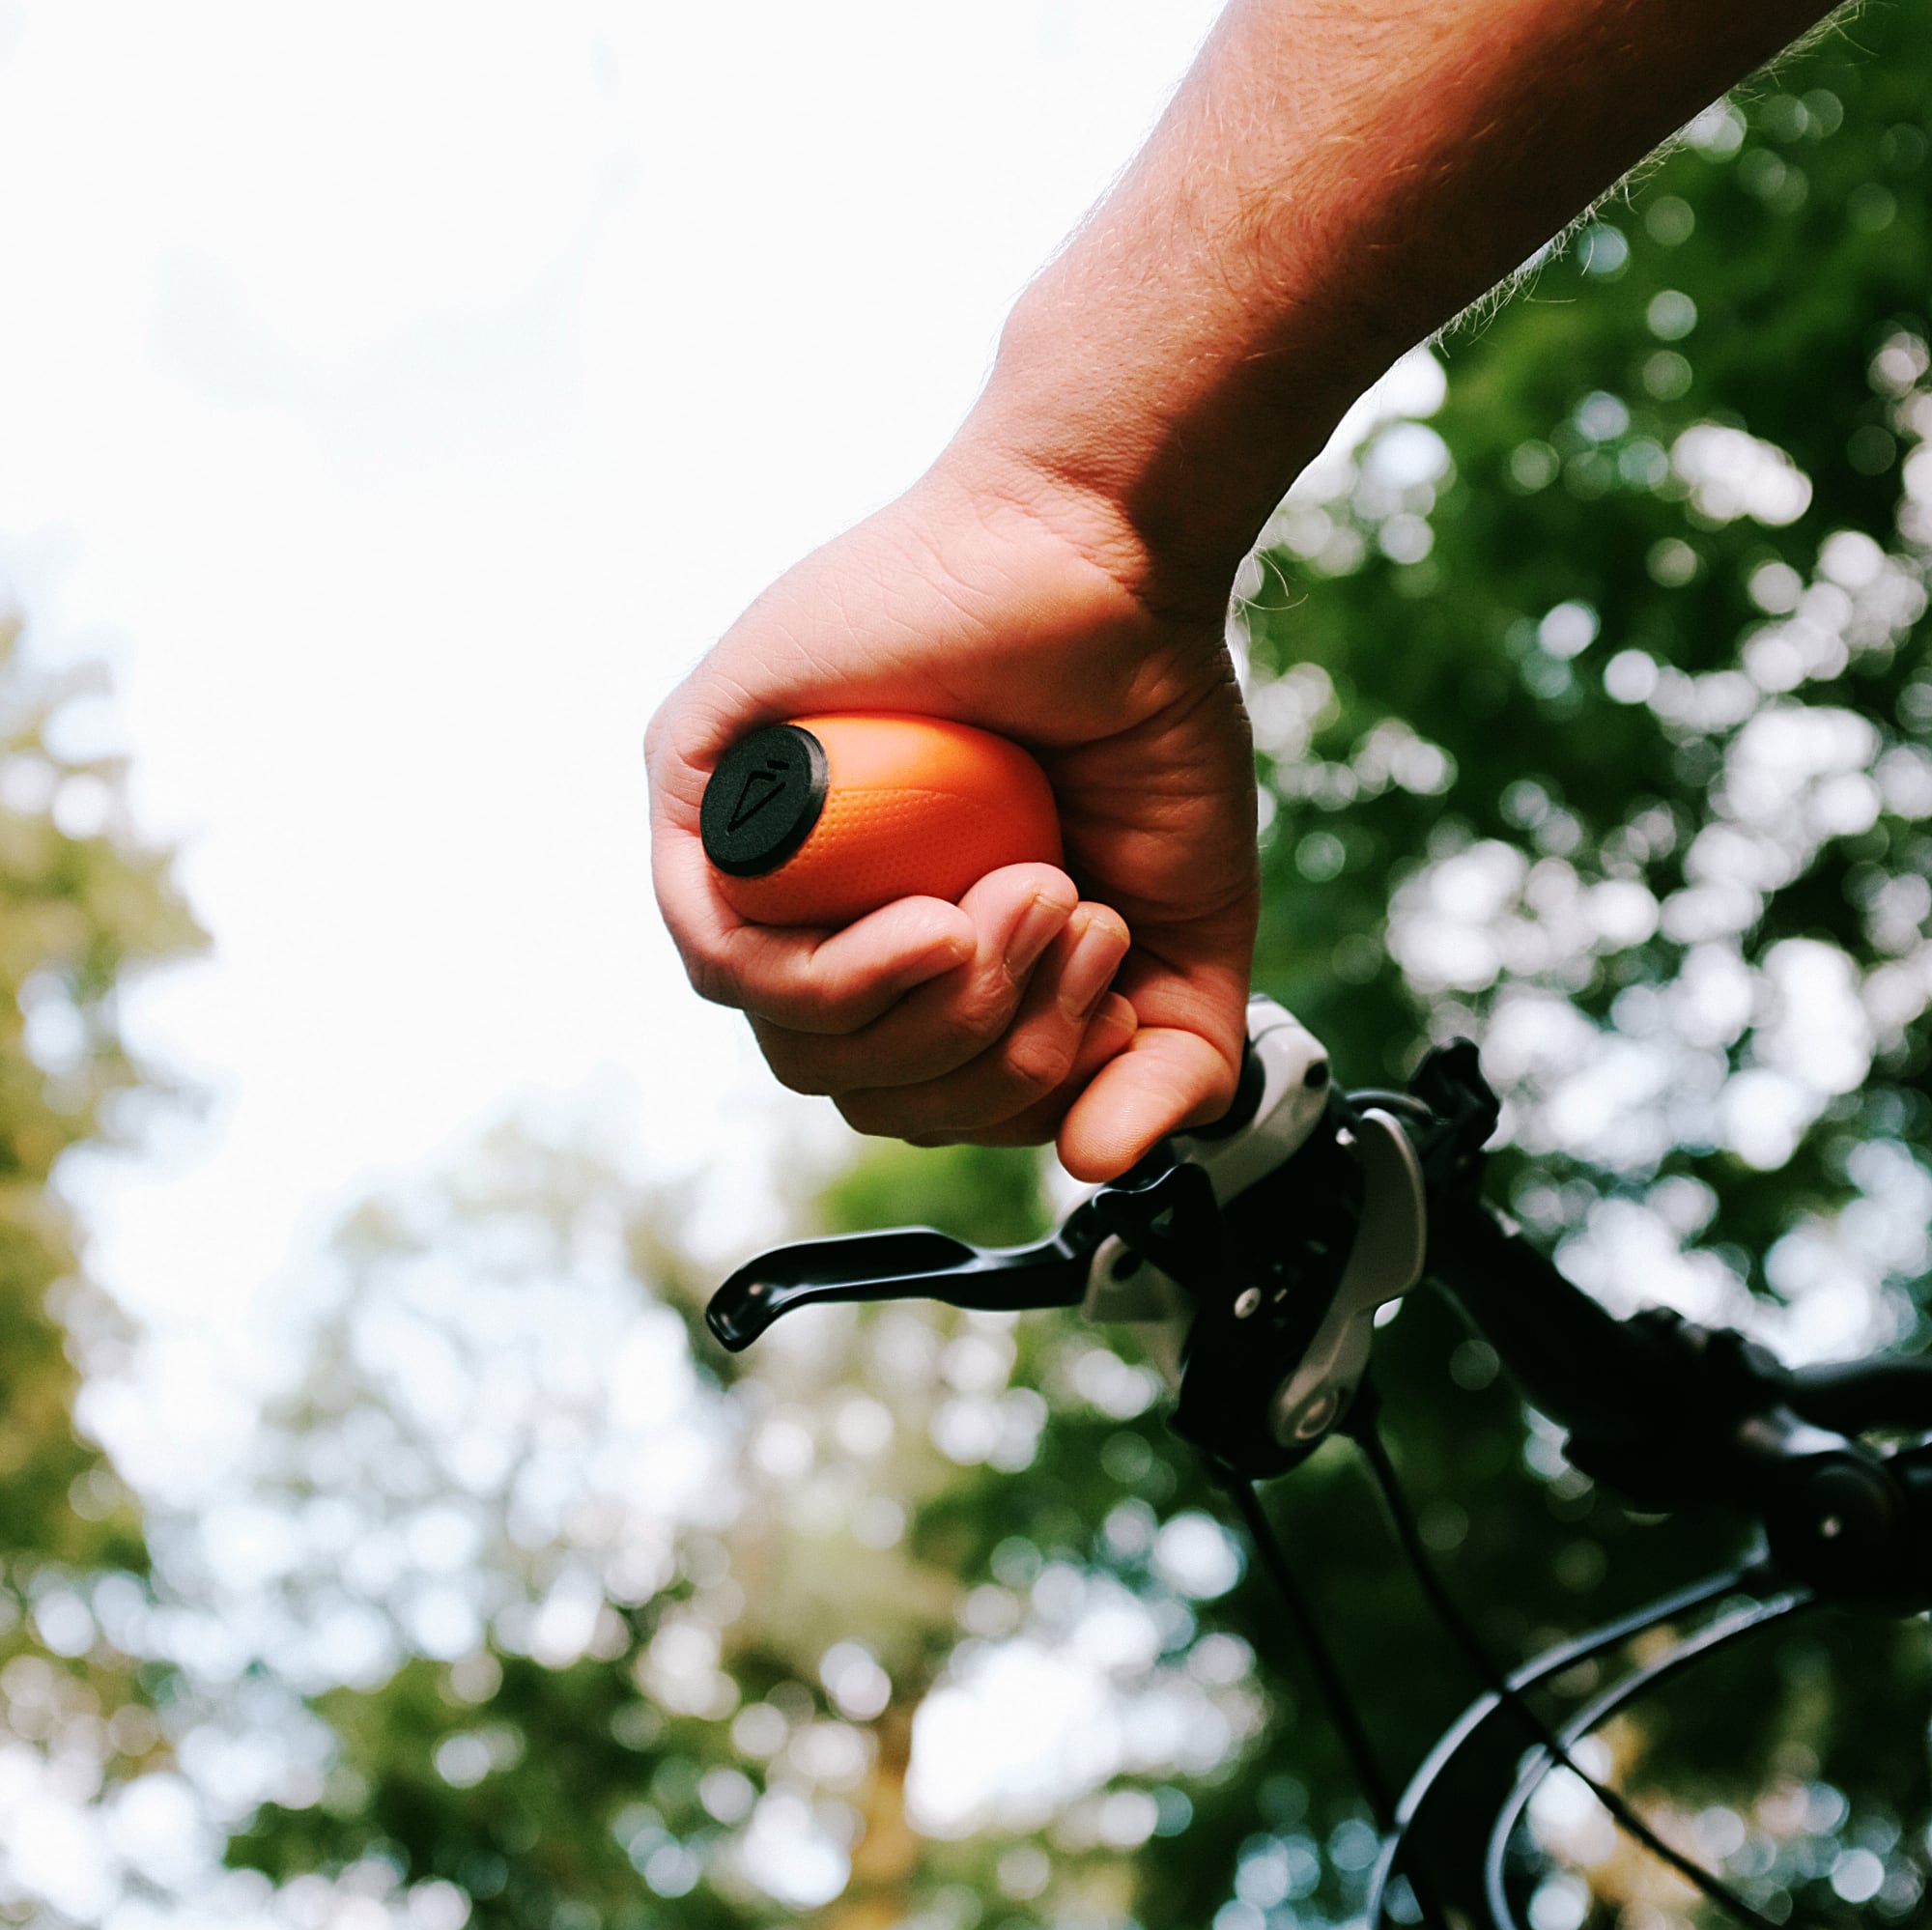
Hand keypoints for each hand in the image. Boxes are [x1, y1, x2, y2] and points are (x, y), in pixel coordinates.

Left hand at [645, 438, 1256, 1181]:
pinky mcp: (708, 794)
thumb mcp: (1183, 932)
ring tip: (1028, 894)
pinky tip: (935, 925)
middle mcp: (833, 912)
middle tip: (1076, 923)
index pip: (922, 1100)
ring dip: (940, 1007)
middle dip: (994, 1050)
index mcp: (919, 949)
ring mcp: (765, 861)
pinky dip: (844, 978)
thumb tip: (1094, 1164)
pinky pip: (729, 960)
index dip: (1019, 1090)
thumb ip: (1169, 1065)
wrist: (1107, 565)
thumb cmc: (1137, 722)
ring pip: (797, 1043)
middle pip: (860, 1085)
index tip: (1107, 984)